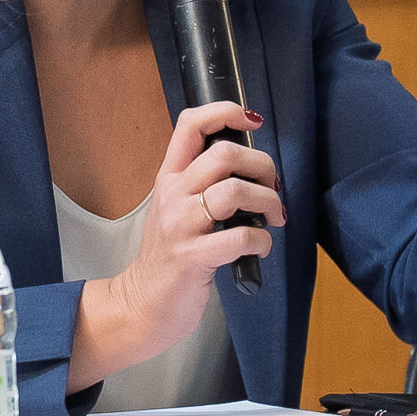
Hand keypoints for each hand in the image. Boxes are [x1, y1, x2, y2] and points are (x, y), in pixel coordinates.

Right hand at [72, 101, 284, 385]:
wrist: (143, 304)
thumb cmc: (171, 255)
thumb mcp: (177, 208)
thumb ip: (204, 183)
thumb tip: (252, 165)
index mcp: (169, 177)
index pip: (190, 124)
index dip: (225, 111)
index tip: (253, 122)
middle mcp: (172, 195)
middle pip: (224, 154)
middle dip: (262, 166)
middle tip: (272, 187)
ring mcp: (180, 226)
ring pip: (234, 191)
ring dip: (268, 202)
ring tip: (273, 217)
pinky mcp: (193, 257)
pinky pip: (240, 236)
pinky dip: (262, 240)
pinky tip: (260, 246)